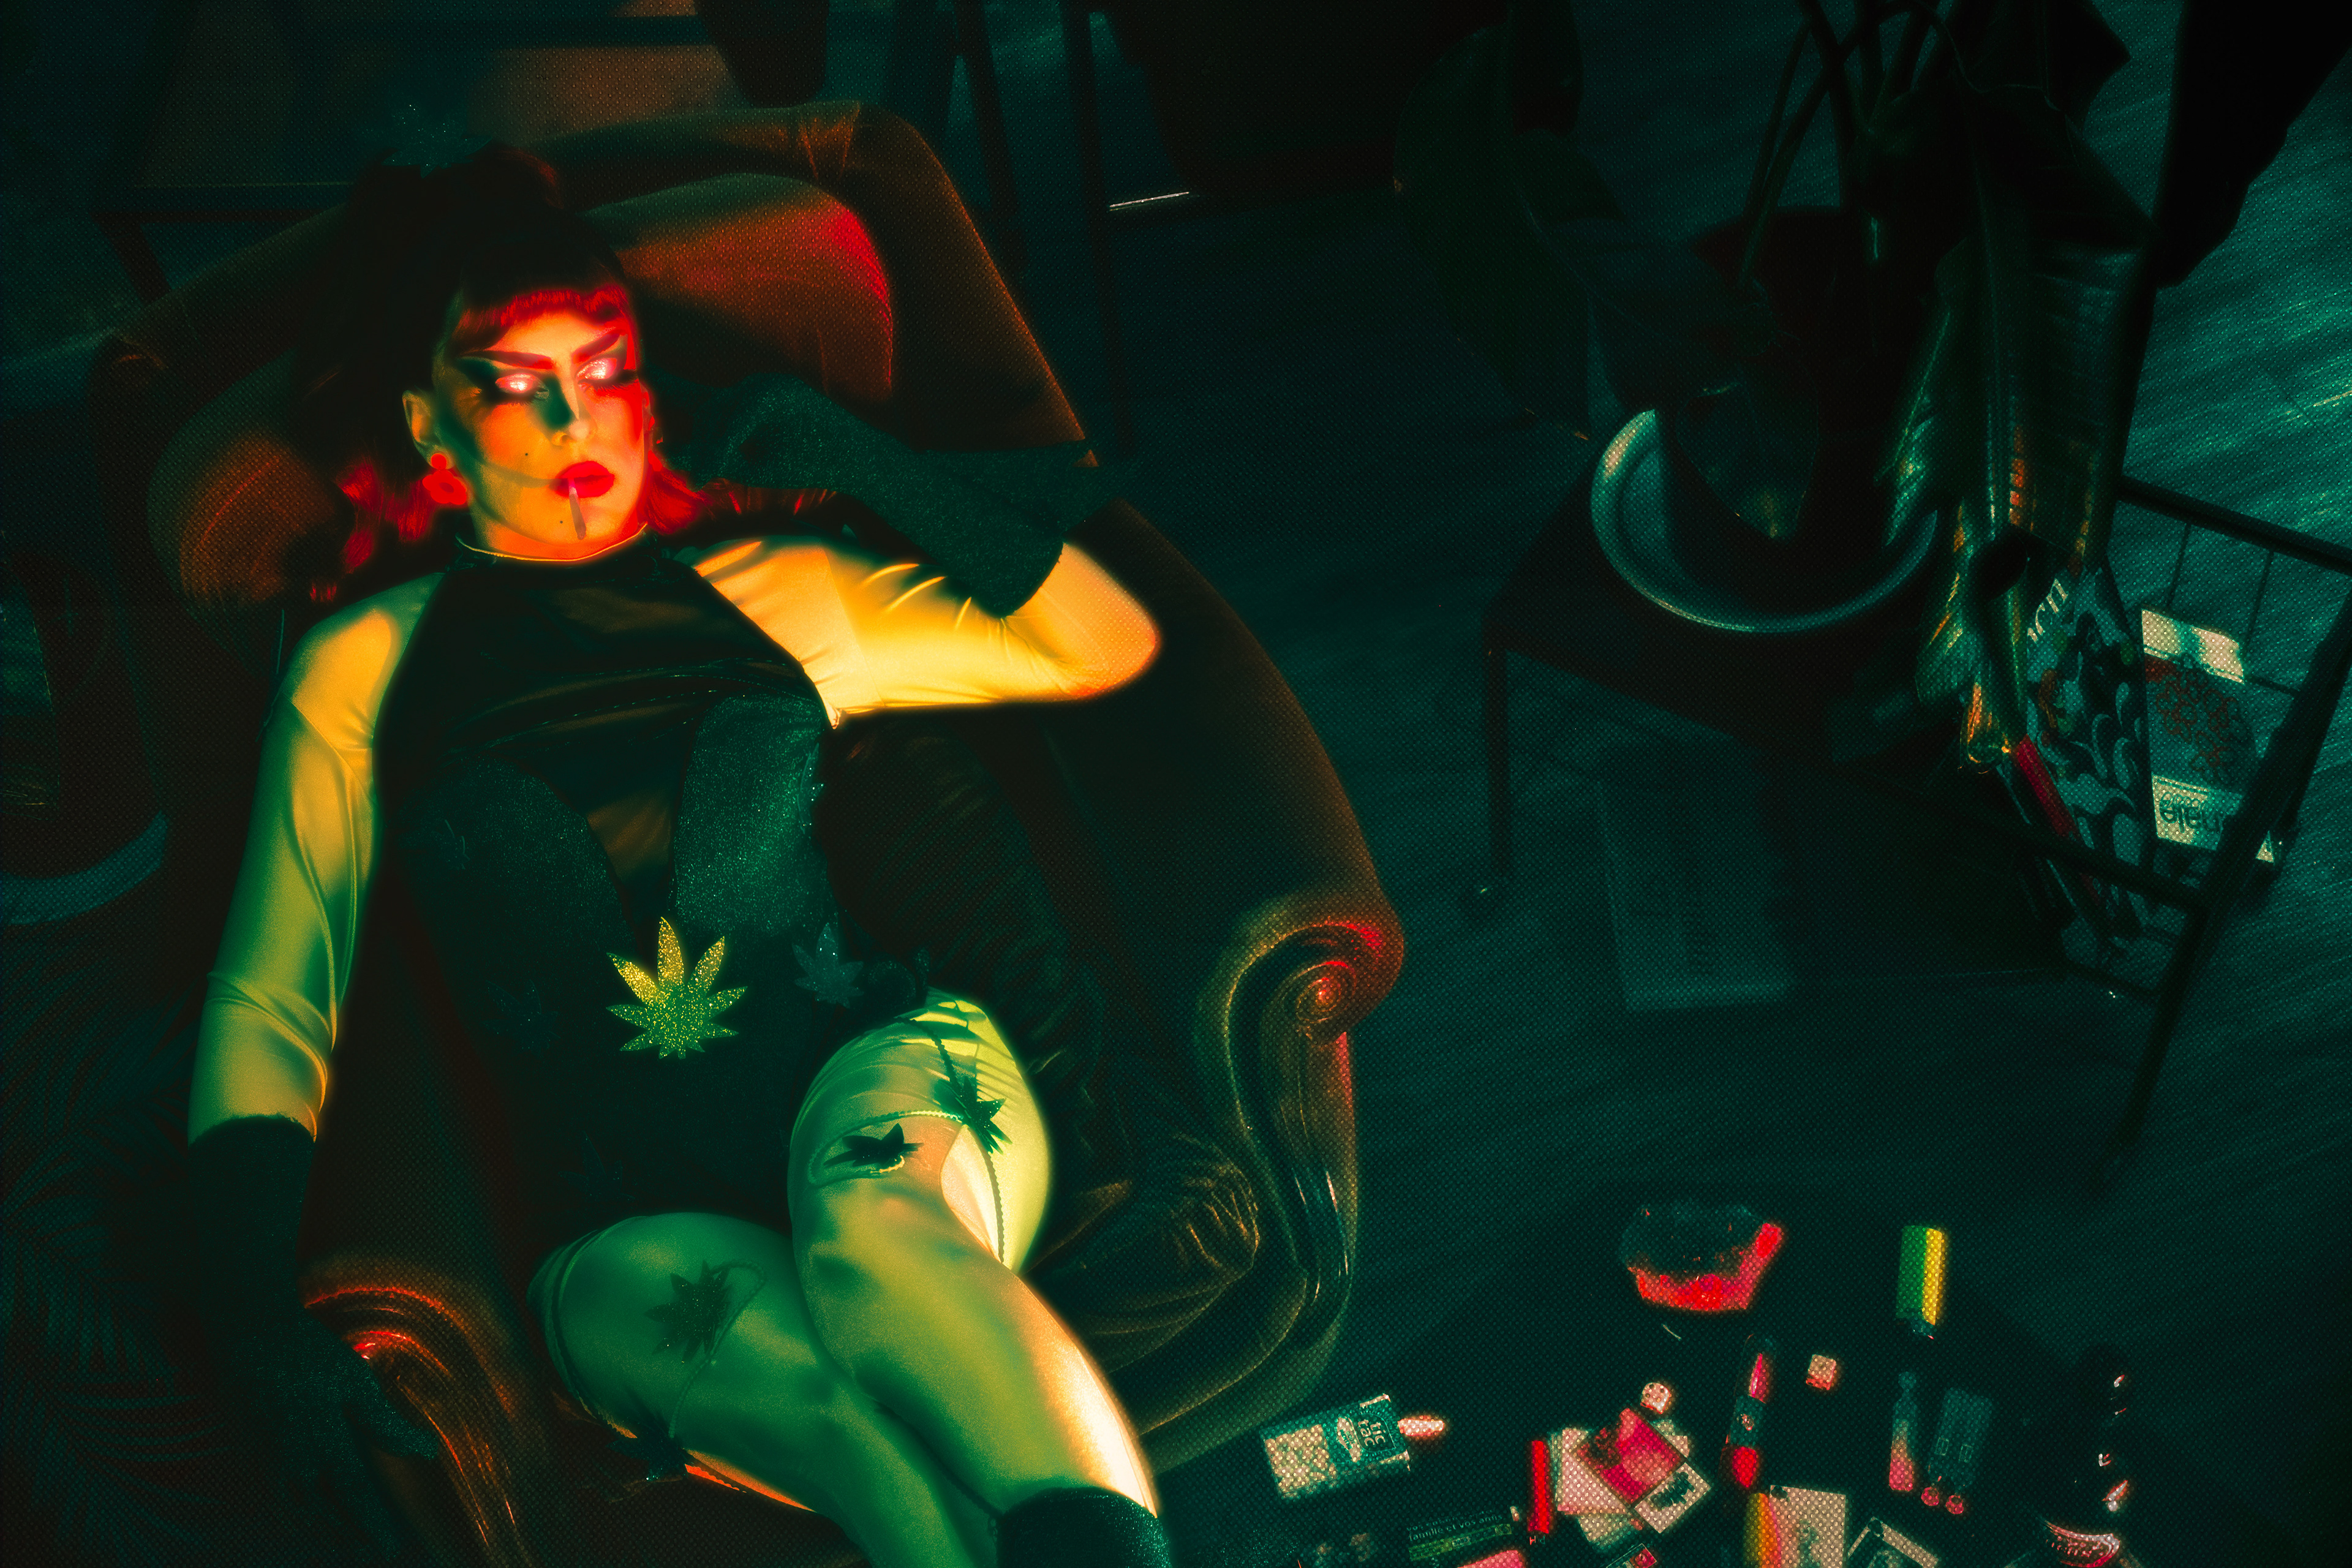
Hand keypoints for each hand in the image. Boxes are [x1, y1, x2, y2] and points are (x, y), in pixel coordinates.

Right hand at [211, 1306, 438, 1559]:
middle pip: (320, 1512)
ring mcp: (264, 1459)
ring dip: (321, 1527)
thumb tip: (426, 1450)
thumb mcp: (354, 1380)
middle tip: (371, 1547)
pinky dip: (294, 1511)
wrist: (248, 1334)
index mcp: (321, 1440)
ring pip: (293, 1509)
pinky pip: (273, 1495)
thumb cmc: (308, 1352)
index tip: (389, 1548)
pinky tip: (311, 1511)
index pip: (353, 1494)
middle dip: (346, 1534)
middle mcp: (289, 1459)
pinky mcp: (247, 1453)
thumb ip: (386, 1421)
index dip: (372, 1524)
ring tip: (348, 1538)